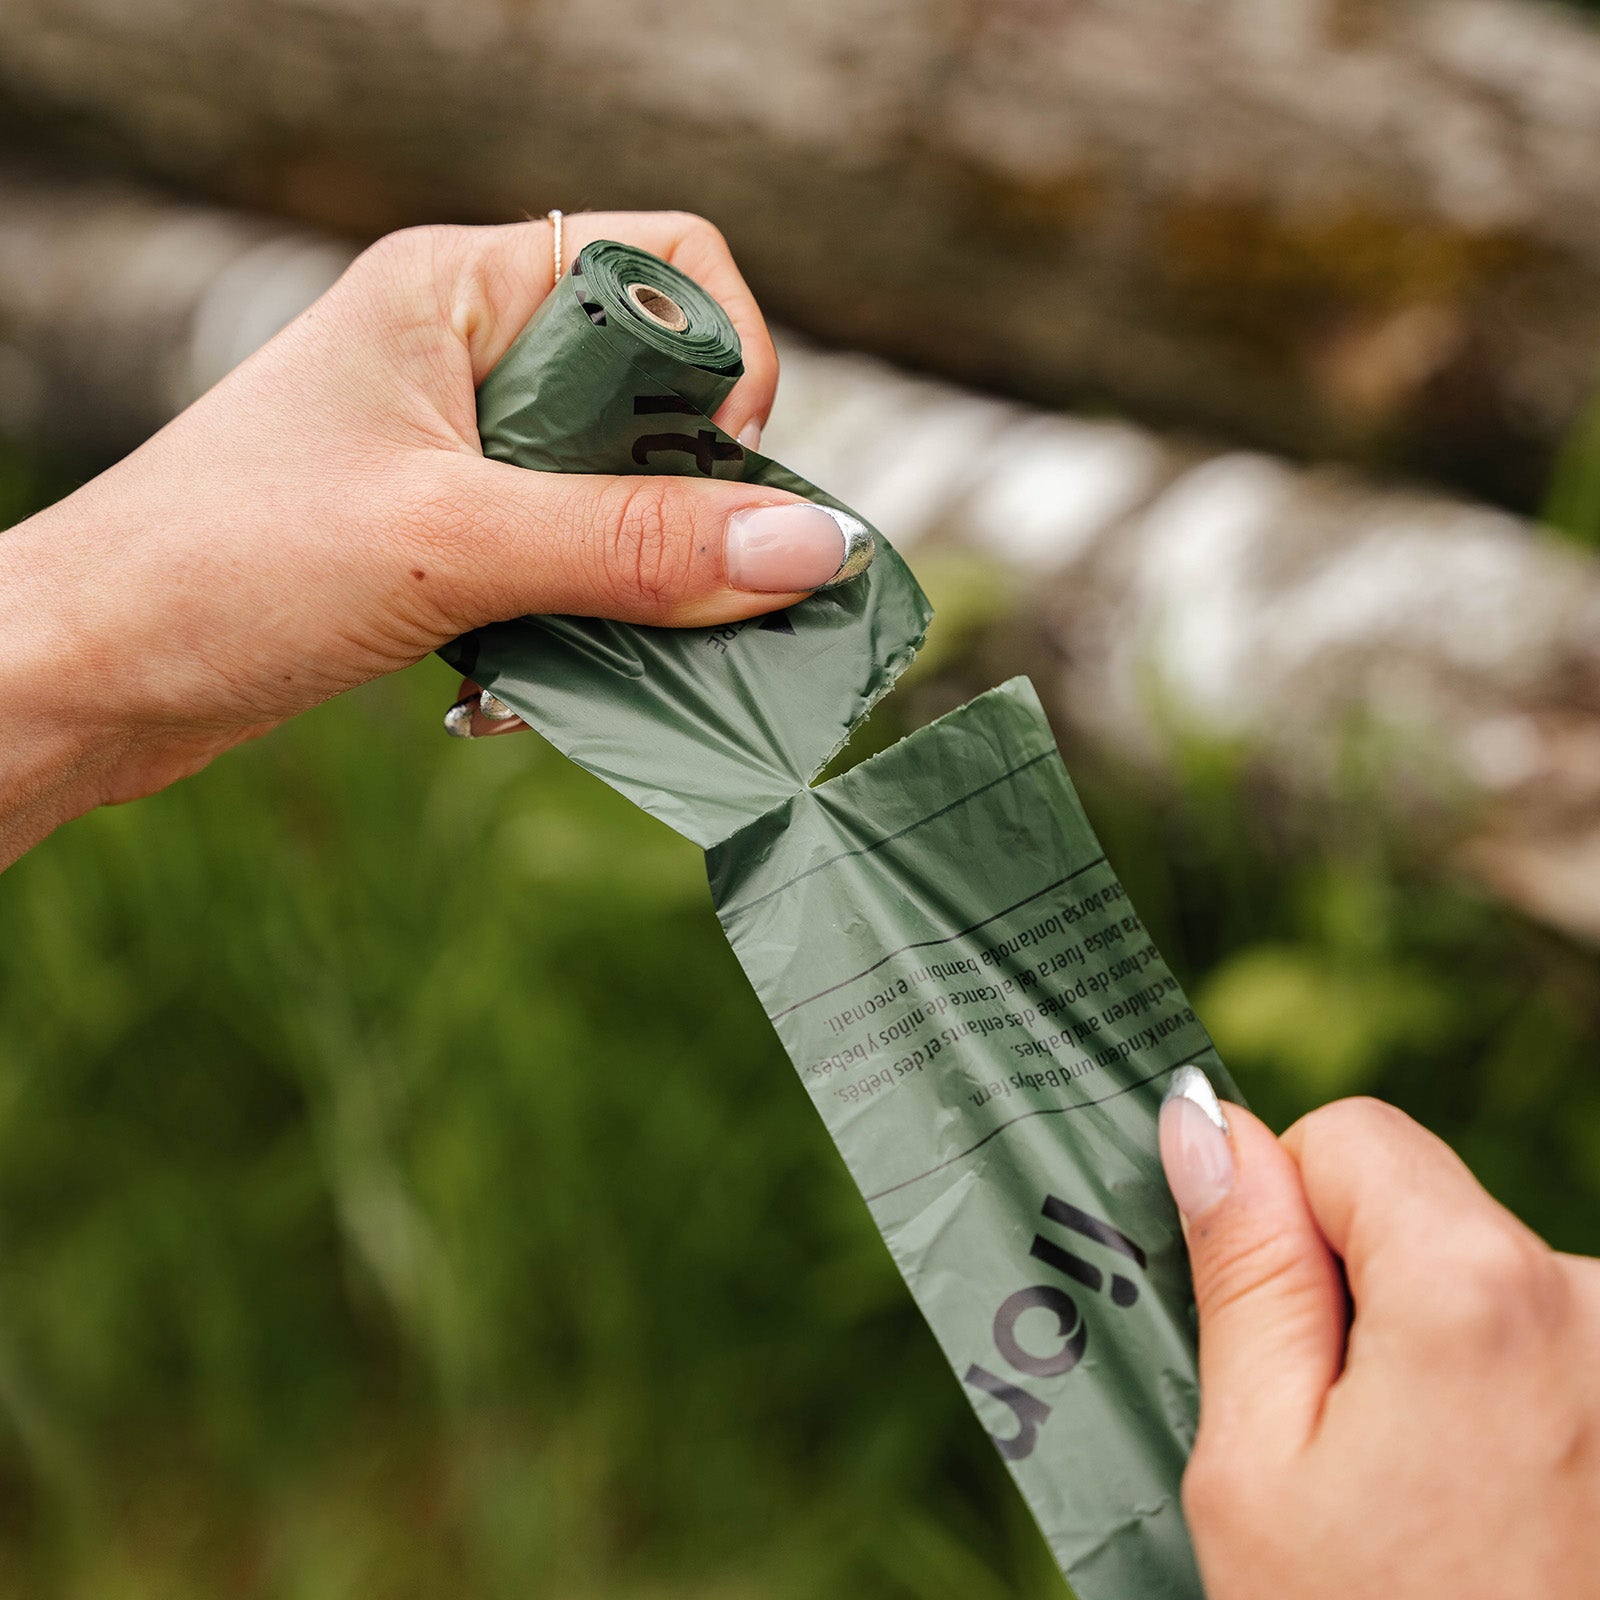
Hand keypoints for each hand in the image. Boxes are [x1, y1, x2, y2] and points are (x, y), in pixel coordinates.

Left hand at [0, 211, 861, 863]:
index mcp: (461, 291)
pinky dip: (583, 622)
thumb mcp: (454, 544)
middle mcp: (467, 357)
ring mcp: (455, 451)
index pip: (664, 266)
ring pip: (617, 493)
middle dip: (691, 496)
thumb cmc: (227, 567)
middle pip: (654, 394)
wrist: (86, 673)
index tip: (724, 468)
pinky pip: (566, 562)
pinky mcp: (444, 538)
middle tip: (684, 587)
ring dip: (639, 578)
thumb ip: (636, 545)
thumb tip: (811, 548)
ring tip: (603, 646)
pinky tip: (534, 678)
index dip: (727, 357)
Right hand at [1160, 1072, 1599, 1598]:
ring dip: (1439, 1358)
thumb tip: (1204, 1121)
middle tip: (1347, 1453)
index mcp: (1478, 1288)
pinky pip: (1549, 1350)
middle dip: (1362, 1294)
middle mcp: (1595, 1304)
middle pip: (1425, 1211)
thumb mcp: (1256, 1463)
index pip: (1347, 1137)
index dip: (1283, 1220)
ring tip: (1428, 1505)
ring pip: (1485, 1283)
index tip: (1280, 1340)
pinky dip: (1506, 1404)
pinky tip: (1493, 1517)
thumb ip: (1243, 1270)